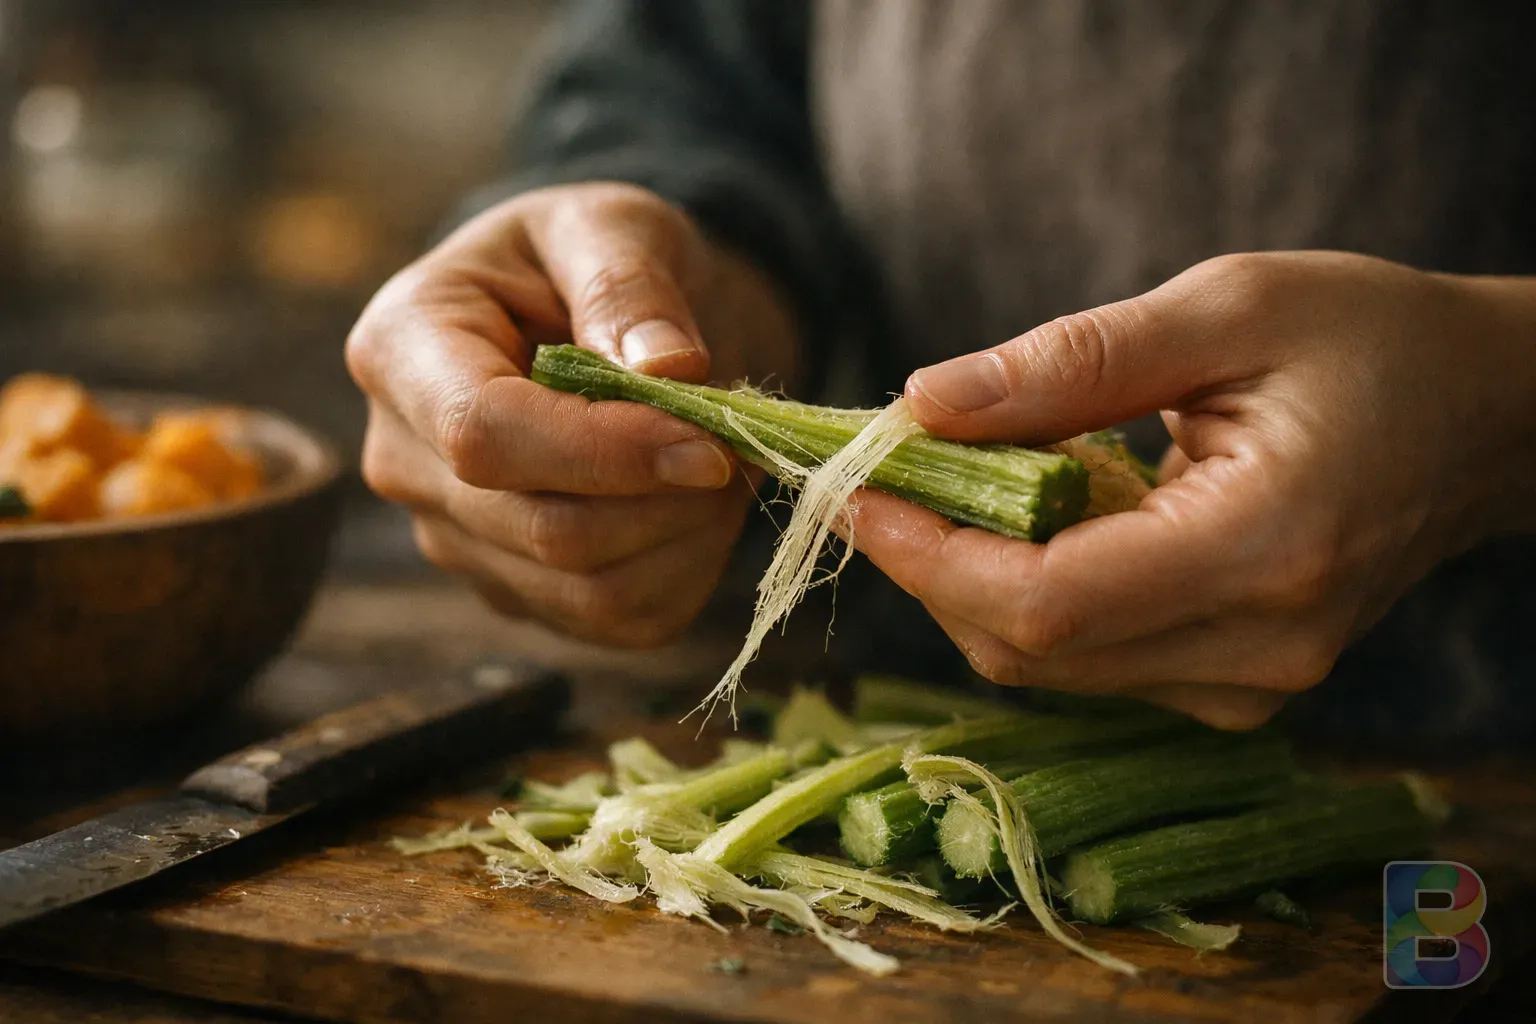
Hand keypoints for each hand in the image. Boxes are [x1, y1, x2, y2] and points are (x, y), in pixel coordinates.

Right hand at [347, 183, 798, 646]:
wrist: (593, 315)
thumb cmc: (591, 257)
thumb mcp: (613, 224)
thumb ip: (629, 283)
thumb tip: (670, 369)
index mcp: (403, 350)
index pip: (483, 437)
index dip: (605, 453)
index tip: (709, 444)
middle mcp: (406, 461)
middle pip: (545, 530)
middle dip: (668, 497)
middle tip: (740, 442)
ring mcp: (456, 539)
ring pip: (590, 592)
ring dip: (689, 538)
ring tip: (724, 463)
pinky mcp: (516, 590)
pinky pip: (619, 621)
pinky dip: (687, 572)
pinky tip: (699, 507)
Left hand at [845, 251, 1535, 727]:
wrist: (1479, 419)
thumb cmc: (1369, 341)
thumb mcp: (1228, 308)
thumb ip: (1074, 362)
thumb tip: (925, 402)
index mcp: (1266, 551)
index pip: (1049, 603)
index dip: (929, 554)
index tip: (856, 487)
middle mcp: (1257, 650)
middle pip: (1029, 646)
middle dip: (929, 560)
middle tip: (880, 468)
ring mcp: (1246, 684)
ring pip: (1043, 661)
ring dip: (966, 576)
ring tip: (943, 478)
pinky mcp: (1228, 684)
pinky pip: (1084, 655)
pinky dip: (1021, 590)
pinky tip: (1021, 516)